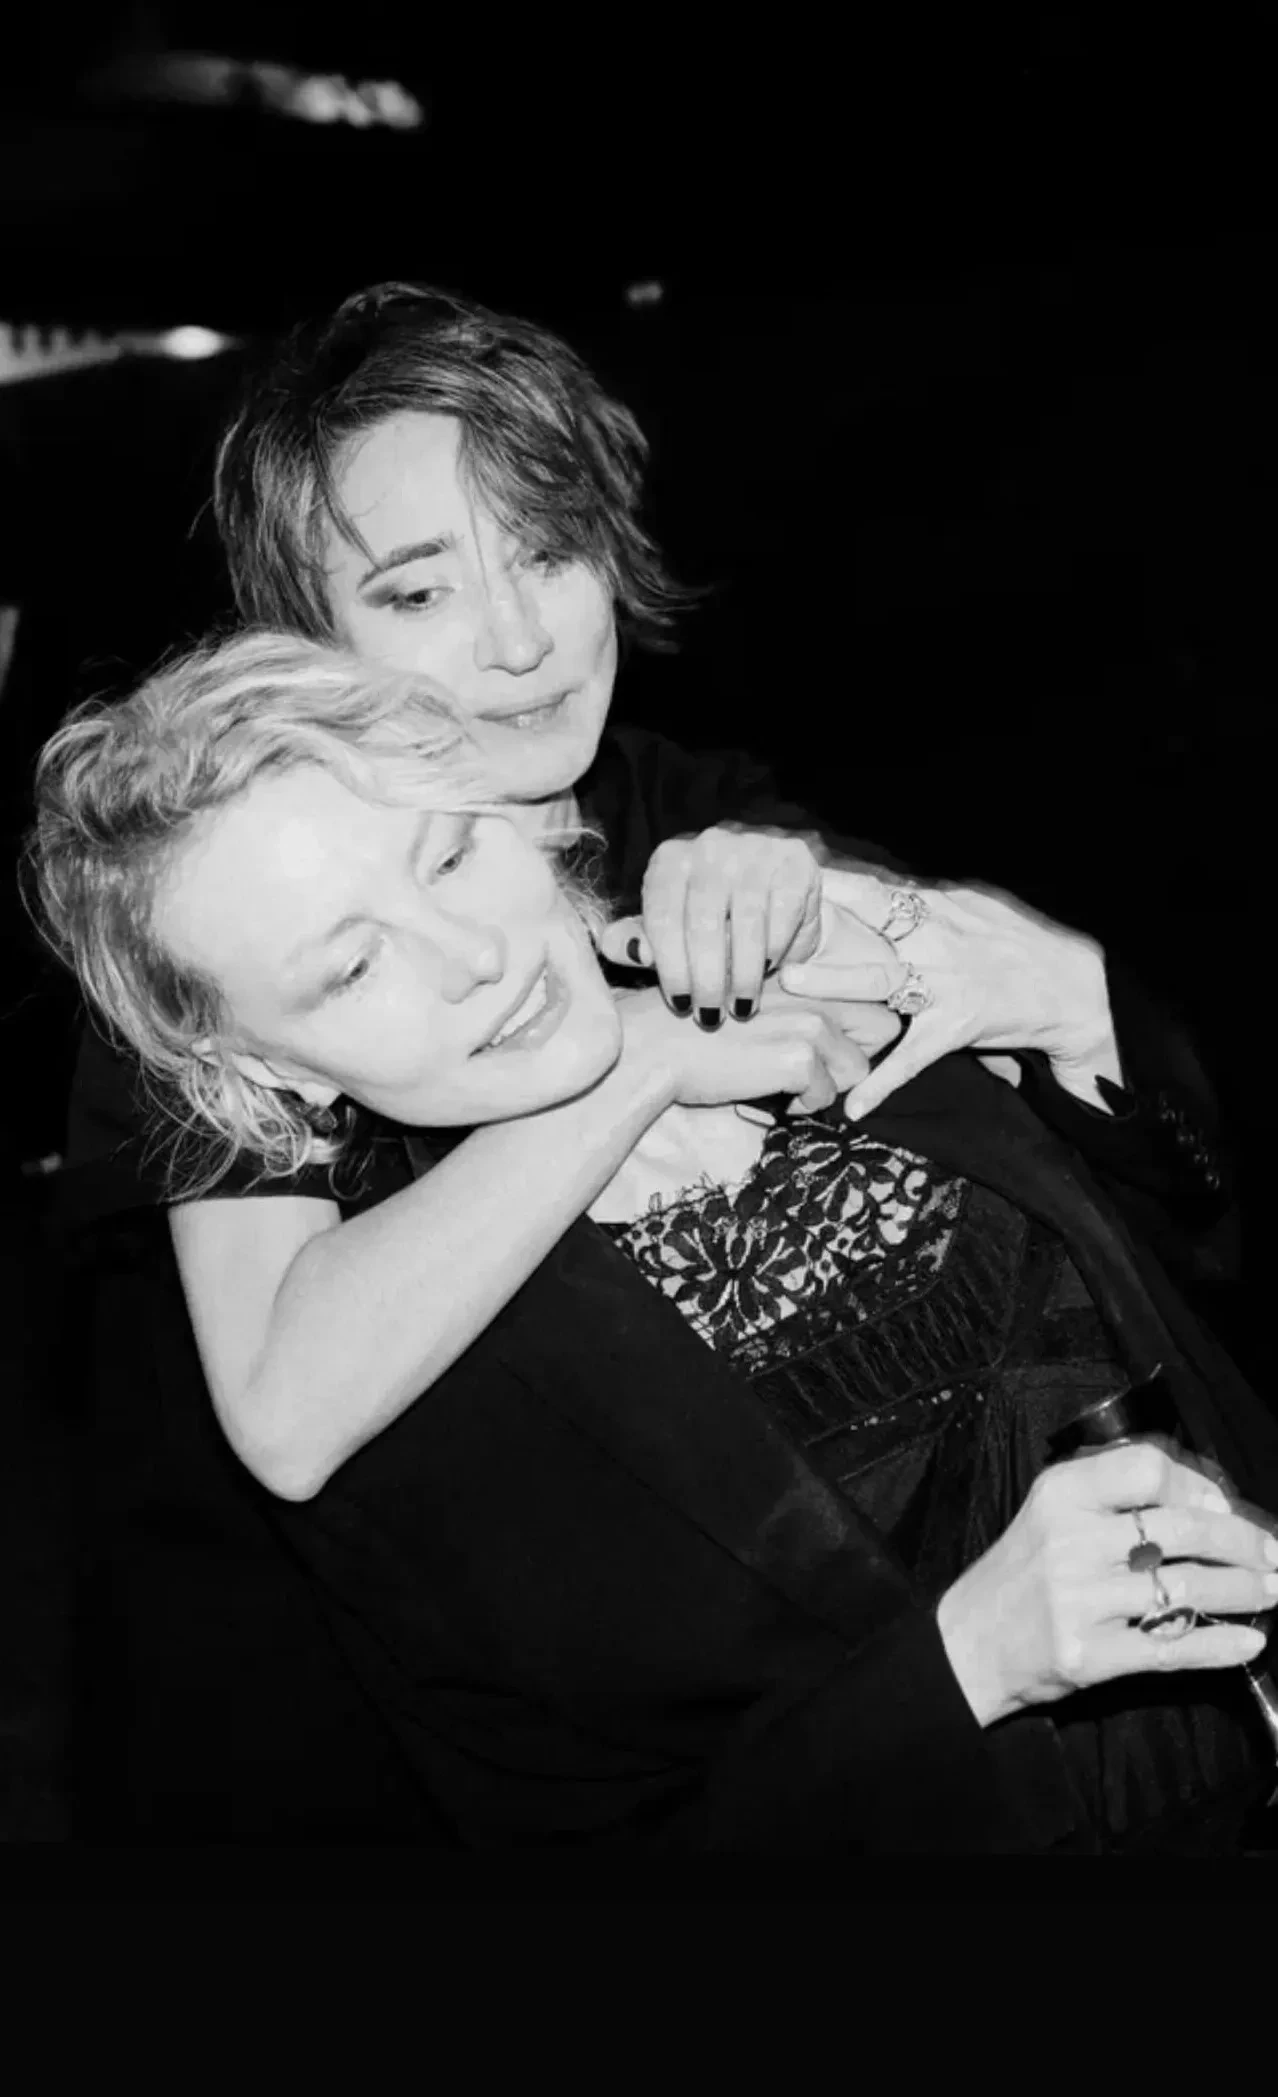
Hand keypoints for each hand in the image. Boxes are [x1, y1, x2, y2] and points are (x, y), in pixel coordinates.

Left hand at [596, 825, 825, 1019]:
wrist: (774, 887)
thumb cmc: (713, 917)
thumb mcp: (670, 927)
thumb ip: (638, 940)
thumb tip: (632, 951)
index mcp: (669, 861)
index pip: (663, 919)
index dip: (670, 970)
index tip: (679, 1005)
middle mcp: (709, 846)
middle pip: (703, 923)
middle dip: (706, 980)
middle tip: (711, 1016)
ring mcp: (754, 849)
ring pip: (746, 922)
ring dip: (743, 974)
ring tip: (741, 1006)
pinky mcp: (794, 860)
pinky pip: (783, 913)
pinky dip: (776, 948)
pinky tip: (771, 970)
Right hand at [616, 981, 893, 1114]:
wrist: (652, 1046)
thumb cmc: (691, 1029)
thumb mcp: (749, 1004)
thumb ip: (791, 1012)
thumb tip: (822, 1046)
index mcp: (801, 978)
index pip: (868, 996)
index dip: (860, 1030)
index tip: (833, 1050)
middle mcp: (812, 994)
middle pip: (881, 1029)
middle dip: (853, 1058)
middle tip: (812, 1073)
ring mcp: (808, 1025)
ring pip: (856, 1071)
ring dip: (824, 1087)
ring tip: (782, 1086)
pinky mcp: (797, 1060)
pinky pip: (824, 1097)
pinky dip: (799, 1106)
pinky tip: (765, 1096)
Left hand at [776, 870, 1121, 1120]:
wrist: (1076, 988)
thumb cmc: (1020, 945)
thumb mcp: (975, 908)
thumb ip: (924, 904)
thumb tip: (870, 887)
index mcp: (943, 910)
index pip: (883, 890)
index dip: (838, 881)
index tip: (794, 871)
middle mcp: (941, 940)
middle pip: (875, 922)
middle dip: (827, 917)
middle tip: (777, 917)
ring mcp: (949, 982)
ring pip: (884, 976)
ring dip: (836, 978)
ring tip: (792, 981)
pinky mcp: (959, 1025)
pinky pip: (914, 1055)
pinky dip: (884, 1081)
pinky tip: (854, 1106)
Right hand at [936, 1440, 1277, 1728]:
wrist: (968, 1642)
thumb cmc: (1021, 1573)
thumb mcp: (1052, 1513)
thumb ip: (1115, 1500)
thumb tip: (1211, 1502)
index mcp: (1061, 1494)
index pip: (1147, 1468)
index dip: (1198, 1484)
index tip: (1224, 1505)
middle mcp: (1070, 1541)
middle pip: (1181, 1527)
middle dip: (1243, 1542)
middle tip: (1273, 1555)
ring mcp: (1079, 1600)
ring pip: (1186, 1587)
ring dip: (1244, 1590)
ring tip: (1272, 1592)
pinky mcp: (1088, 1655)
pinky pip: (1171, 1647)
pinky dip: (1219, 1645)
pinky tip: (1249, 1641)